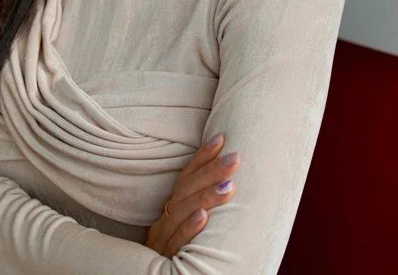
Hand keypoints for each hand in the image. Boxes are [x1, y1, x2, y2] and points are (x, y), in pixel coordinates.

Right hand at [144, 134, 239, 257]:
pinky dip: (190, 228)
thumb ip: (195, 208)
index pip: (185, 176)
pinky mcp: (164, 259)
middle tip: (235, 157)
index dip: (202, 157)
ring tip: (228, 185)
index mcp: (169, 209)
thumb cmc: (175, 254)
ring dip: (206, 197)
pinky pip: (177, 242)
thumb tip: (225, 183)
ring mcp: (163, 239)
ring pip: (182, 212)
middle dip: (211, 171)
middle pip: (185, 190)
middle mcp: (164, 219)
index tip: (221, 138)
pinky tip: (203, 217)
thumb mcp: (182, 228)